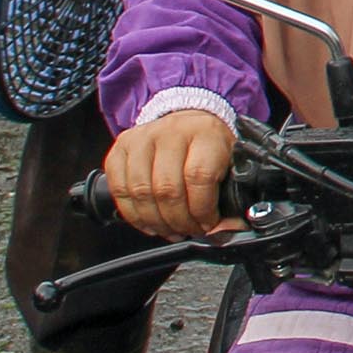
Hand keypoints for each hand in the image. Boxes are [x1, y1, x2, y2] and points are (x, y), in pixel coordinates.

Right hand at [104, 108, 239, 241]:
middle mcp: (171, 131)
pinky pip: (120, 189)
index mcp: (205, 133)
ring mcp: (142, 138)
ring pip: (141, 192)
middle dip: (179, 221)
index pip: (198, 177)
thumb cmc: (210, 148)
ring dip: (156, 222)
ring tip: (171, 229)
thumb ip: (232, 200)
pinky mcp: (121, 147)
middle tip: (189, 230)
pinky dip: (134, 215)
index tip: (208, 223)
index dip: (202, 209)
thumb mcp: (232, 167)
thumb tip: (225, 231)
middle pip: (167, 189)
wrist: (189, 122)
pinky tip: (150, 223)